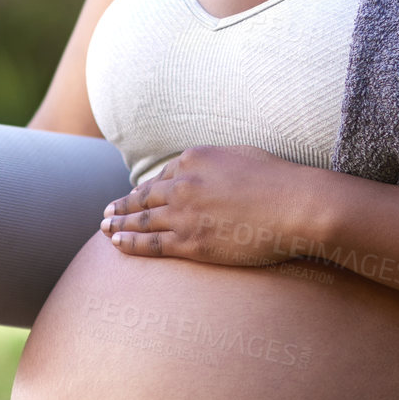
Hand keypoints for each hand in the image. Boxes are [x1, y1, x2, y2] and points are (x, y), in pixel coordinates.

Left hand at [100, 145, 315, 265]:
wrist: (294, 205)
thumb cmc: (279, 180)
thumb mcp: (243, 155)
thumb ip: (219, 162)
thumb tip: (210, 169)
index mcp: (195, 158)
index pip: (163, 175)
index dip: (146, 188)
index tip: (136, 194)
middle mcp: (183, 184)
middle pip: (144, 196)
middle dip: (123, 205)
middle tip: (107, 212)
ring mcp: (183, 214)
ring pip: (141, 220)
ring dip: (119, 224)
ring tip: (104, 228)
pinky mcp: (190, 242)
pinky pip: (151, 244)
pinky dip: (130, 243)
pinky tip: (116, 244)